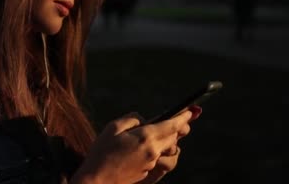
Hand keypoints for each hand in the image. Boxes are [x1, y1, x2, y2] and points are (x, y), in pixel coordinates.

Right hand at [71, 110, 193, 183]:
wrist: (96, 180)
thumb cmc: (102, 151)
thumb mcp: (113, 127)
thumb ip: (133, 119)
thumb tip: (145, 120)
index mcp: (145, 137)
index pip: (172, 125)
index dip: (184, 117)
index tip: (192, 111)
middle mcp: (152, 150)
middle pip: (174, 137)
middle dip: (179, 128)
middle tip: (183, 120)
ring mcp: (151, 163)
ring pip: (168, 148)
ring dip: (169, 140)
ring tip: (161, 133)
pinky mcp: (147, 171)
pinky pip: (157, 157)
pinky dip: (156, 149)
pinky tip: (145, 146)